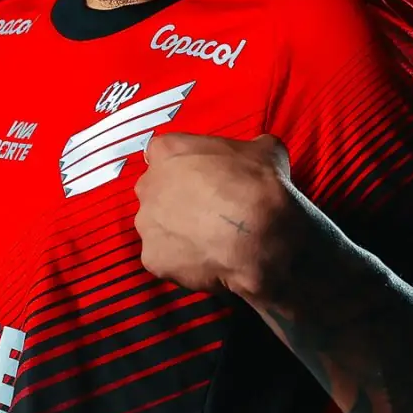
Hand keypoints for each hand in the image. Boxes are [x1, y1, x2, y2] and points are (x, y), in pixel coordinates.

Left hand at [133, 131, 299, 298]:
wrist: (259, 234)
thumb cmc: (258, 186)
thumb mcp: (265, 150)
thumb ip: (247, 150)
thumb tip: (257, 153)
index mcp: (167, 151)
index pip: (167, 155)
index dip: (187, 169)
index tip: (205, 180)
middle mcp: (148, 185)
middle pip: (158, 193)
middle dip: (178, 202)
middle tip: (208, 212)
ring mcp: (147, 224)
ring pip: (159, 228)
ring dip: (179, 233)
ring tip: (210, 241)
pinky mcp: (152, 258)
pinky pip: (165, 259)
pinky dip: (183, 262)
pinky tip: (207, 261)